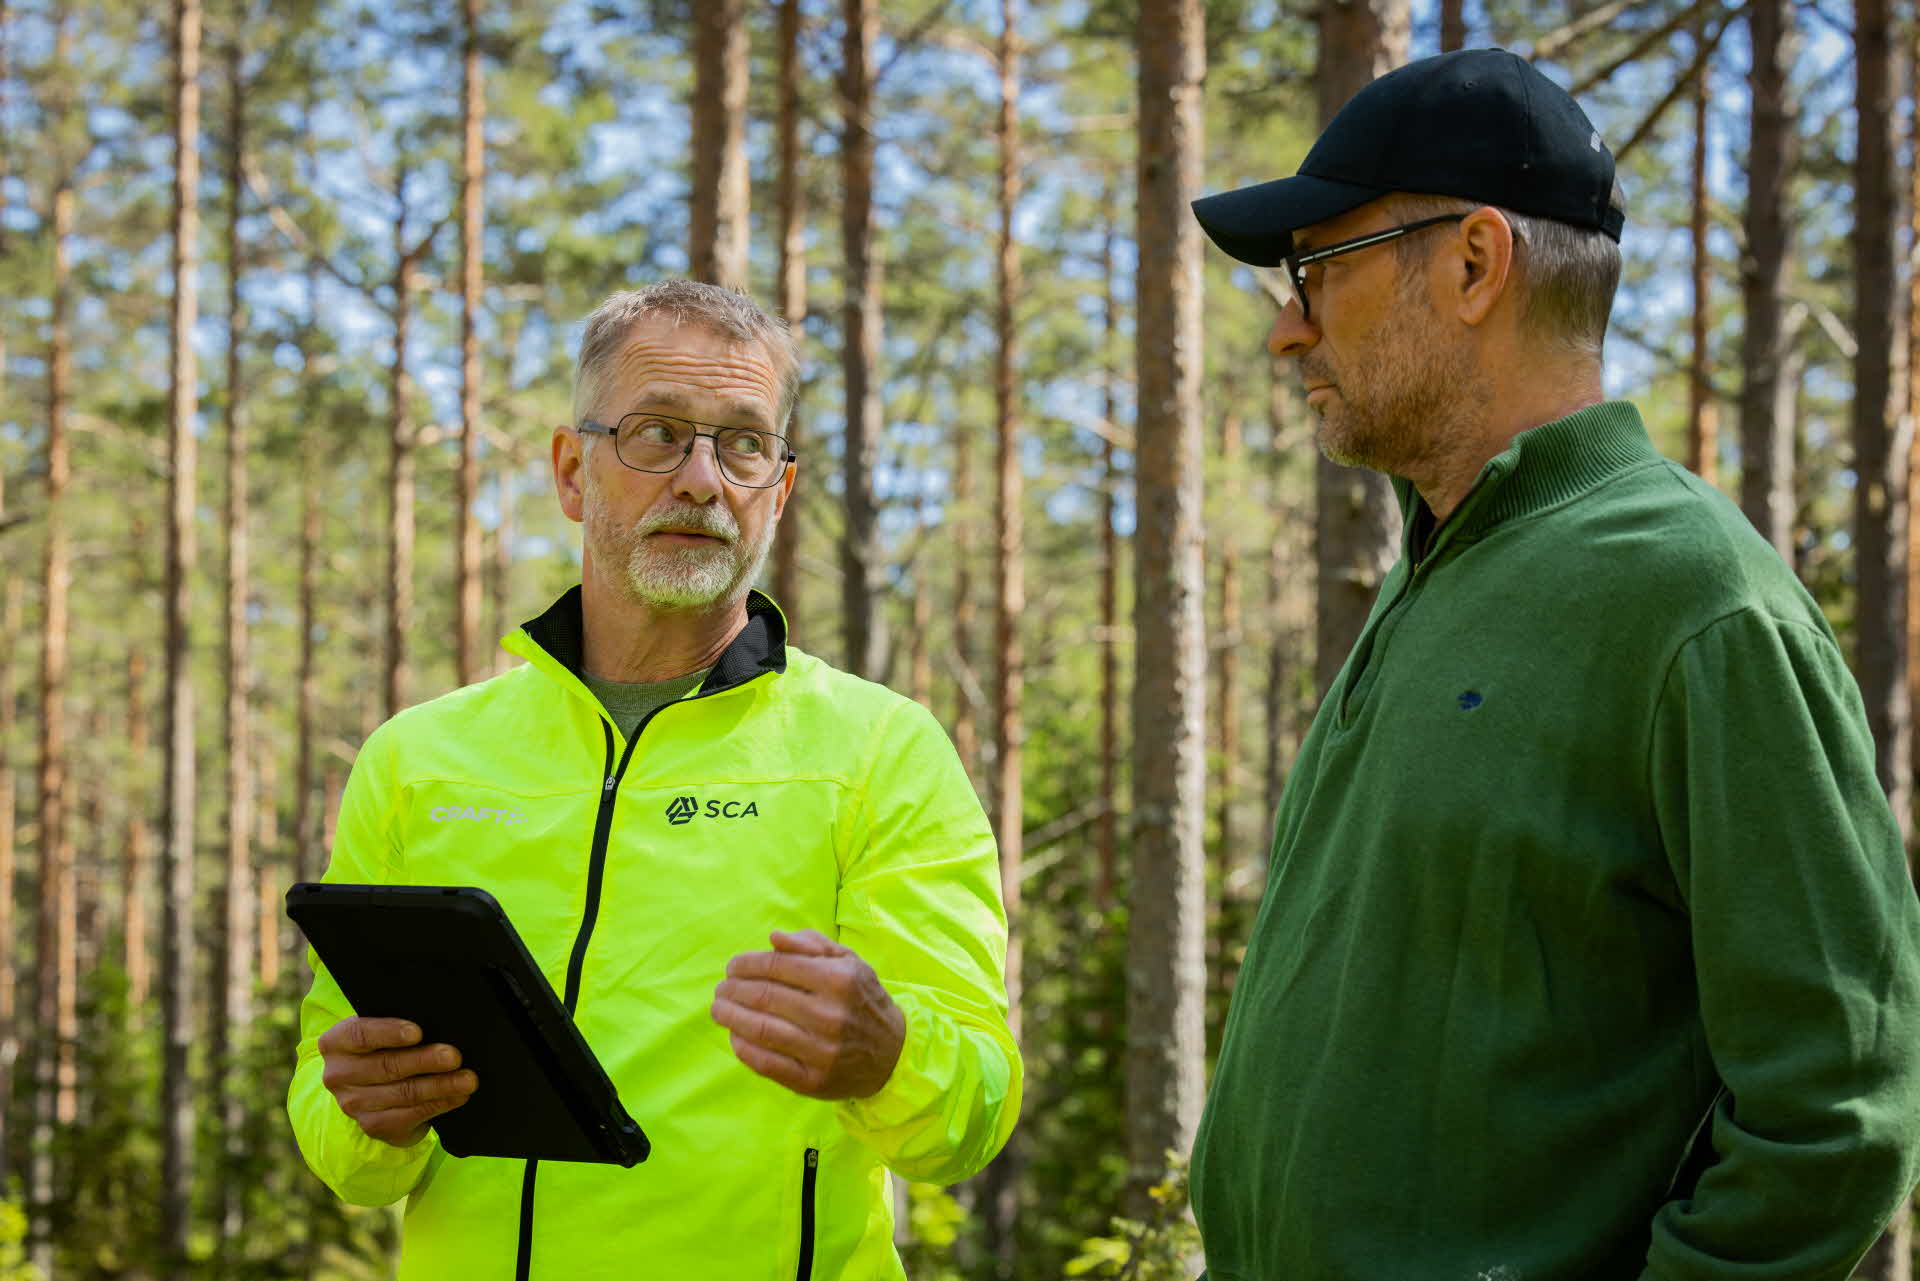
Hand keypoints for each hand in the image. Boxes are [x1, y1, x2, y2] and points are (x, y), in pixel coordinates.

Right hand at [316, 1016, 476, 1147]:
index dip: (389, 1033)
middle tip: (455, 1056)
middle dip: (425, 1061)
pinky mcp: (372, 1126)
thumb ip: (399, 1024)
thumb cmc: (384, 1047)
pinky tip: (458, 1097)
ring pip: (403, 1093)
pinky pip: (410, 1115)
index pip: (360, 1034)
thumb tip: (438, 1023)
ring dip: (441, 1086)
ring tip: (467, 1079)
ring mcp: (353, 1104)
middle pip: (387, 1066)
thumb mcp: (382, 1031)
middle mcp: (338, 1075)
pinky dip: (439, 1104)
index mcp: (336, 1043)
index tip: (418, 1032)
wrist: (371, 1088)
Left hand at [711, 930, 906, 1100]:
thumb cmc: (863, 1001)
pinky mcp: (812, 1080)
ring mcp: (820, 1051)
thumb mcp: (850, 963)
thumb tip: (773, 939)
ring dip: (730, 1016)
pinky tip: (734, 1035)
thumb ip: (812, 945)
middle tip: (721, 988)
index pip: (778, 966)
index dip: (747, 964)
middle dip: (733, 989)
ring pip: (760, 1029)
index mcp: (839, 980)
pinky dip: (742, 1047)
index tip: (732, 967)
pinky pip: (765, 1062)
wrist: (892, 1055)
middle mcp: (830, 1015)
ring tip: (719, 1009)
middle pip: (764, 996)